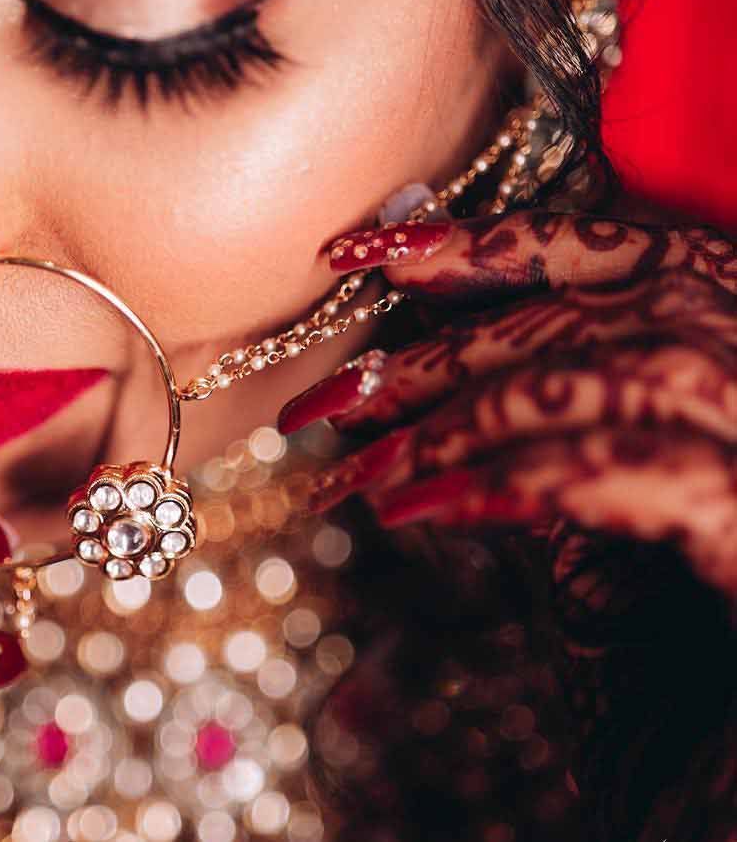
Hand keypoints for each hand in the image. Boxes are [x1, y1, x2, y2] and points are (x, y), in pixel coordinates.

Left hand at [277, 210, 736, 837]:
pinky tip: (424, 508)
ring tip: (358, 467)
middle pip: (619, 306)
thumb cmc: (675, 708)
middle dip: (449, 342)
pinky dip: (522, 478)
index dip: (496, 241)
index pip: (630, 256)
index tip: (369, 251)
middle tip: (327, 392)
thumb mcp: (594, 562)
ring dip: (469, 410)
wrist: (717, 818)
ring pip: (636, 369)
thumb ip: (538, 460)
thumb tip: (414, 393)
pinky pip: (649, 471)